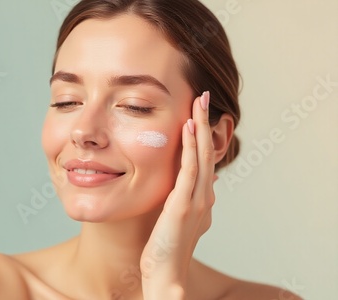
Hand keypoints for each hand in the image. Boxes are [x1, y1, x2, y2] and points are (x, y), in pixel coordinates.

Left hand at [140, 91, 215, 298]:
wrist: (166, 275)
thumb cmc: (166, 249)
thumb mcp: (177, 219)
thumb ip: (184, 200)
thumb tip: (192, 185)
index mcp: (201, 198)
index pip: (204, 160)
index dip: (202, 135)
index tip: (197, 113)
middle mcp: (204, 196)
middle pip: (207, 152)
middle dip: (206, 123)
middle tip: (205, 96)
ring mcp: (197, 200)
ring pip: (202, 155)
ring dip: (201, 126)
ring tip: (200, 101)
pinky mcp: (183, 205)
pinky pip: (189, 169)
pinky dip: (191, 146)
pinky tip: (188, 127)